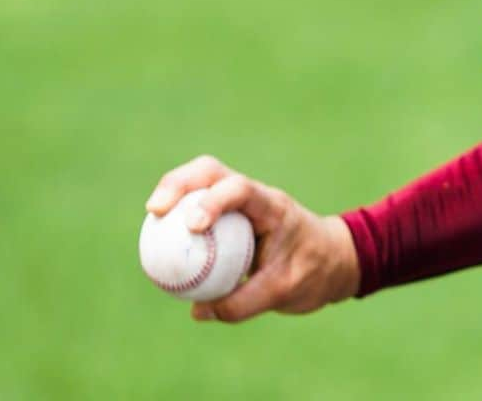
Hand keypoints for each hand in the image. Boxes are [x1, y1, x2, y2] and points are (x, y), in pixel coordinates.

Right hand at [144, 155, 360, 322]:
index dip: (213, 200)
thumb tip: (198, 310)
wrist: (330, 260)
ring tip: (151, 216)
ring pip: (201, 181)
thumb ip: (245, 302)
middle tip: (155, 209)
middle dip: (180, 183)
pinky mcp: (229, 215)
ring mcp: (239, 202)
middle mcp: (253, 195)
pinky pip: (198, 205)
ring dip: (174, 191)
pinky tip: (159, 236)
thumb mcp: (285, 291)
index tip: (192, 225)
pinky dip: (178, 213)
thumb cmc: (313, 271)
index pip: (241, 189)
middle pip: (211, 171)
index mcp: (272, 206)